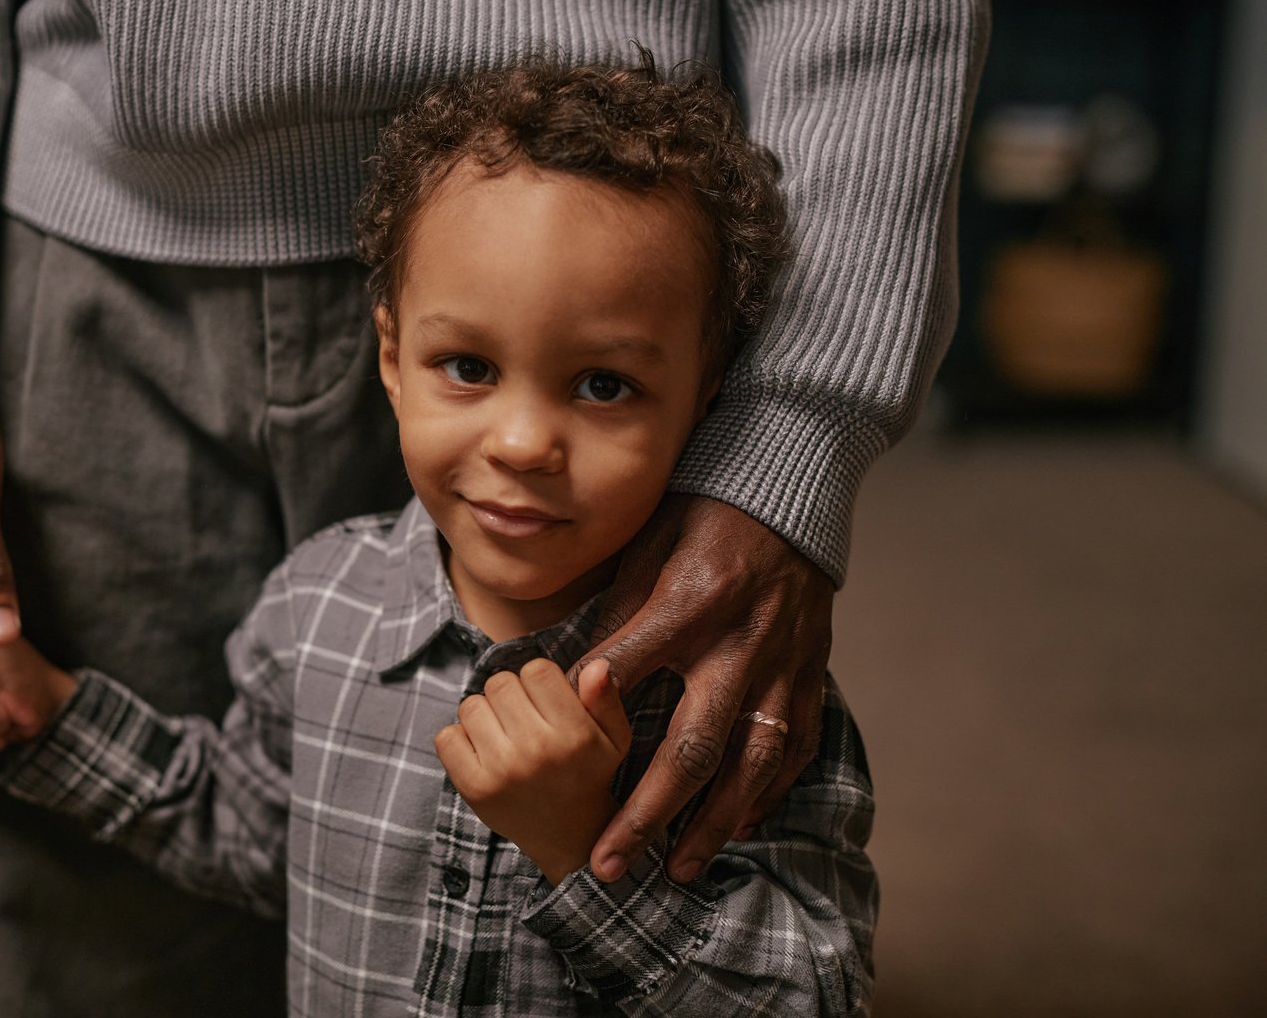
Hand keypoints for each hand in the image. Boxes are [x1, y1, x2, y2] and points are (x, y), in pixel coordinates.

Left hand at [435, 658, 631, 885]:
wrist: (567, 836)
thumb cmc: (588, 774)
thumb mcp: (614, 738)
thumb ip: (606, 699)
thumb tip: (596, 666)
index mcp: (574, 735)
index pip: (537, 670)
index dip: (539, 679)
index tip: (545, 699)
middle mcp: (537, 751)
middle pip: (500, 683)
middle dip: (510, 694)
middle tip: (522, 718)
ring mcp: (502, 771)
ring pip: (471, 705)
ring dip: (484, 714)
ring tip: (504, 735)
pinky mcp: (474, 788)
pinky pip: (446, 736)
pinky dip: (459, 738)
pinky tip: (483, 751)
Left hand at [571, 493, 832, 883]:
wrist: (792, 491)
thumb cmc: (706, 512)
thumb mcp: (651, 540)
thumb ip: (621, 609)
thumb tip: (577, 674)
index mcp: (693, 602)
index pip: (633, 668)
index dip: (592, 710)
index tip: (555, 755)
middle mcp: (741, 645)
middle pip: (692, 747)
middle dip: (647, 813)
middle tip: (610, 863)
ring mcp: (781, 667)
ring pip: (749, 766)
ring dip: (712, 826)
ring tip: (677, 870)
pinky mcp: (808, 676)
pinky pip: (793, 749)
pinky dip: (767, 794)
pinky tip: (739, 827)